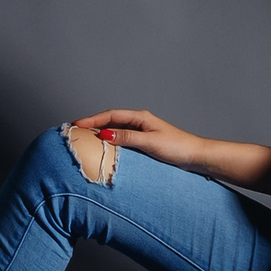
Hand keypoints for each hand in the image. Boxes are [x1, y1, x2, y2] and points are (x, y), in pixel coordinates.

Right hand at [70, 109, 206, 170]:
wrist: (195, 156)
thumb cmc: (177, 147)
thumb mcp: (149, 142)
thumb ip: (127, 138)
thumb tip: (104, 134)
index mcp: (140, 117)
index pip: (111, 115)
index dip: (93, 119)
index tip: (77, 124)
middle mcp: (140, 122)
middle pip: (111, 120)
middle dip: (93, 124)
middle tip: (75, 130)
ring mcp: (142, 131)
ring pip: (116, 129)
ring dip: (101, 132)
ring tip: (85, 138)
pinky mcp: (144, 142)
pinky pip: (122, 139)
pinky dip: (111, 141)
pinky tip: (105, 148)